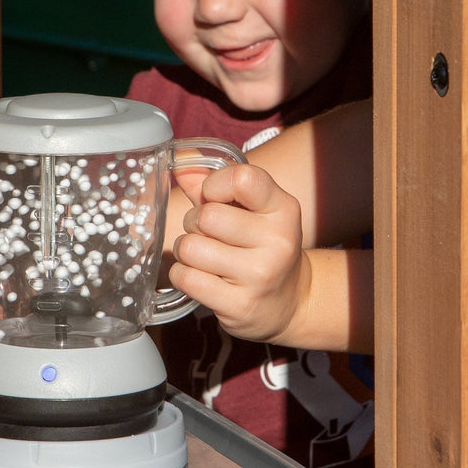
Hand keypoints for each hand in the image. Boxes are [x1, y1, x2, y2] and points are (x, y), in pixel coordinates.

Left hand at [168, 164, 310, 342]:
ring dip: (187, 251)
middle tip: (207, 233)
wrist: (290, 301)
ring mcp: (260, 276)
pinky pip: (186, 278)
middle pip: (206, 216)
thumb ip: (213, 183)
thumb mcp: (251, 210)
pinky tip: (201, 276)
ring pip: (190, 248)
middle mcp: (278, 241)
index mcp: (283, 208)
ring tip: (204, 256)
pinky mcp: (240, 305)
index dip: (214, 186)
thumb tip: (178, 162)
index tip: (214, 197)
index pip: (241, 178)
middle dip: (195, 222)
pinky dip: (183, 275)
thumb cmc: (261, 245)